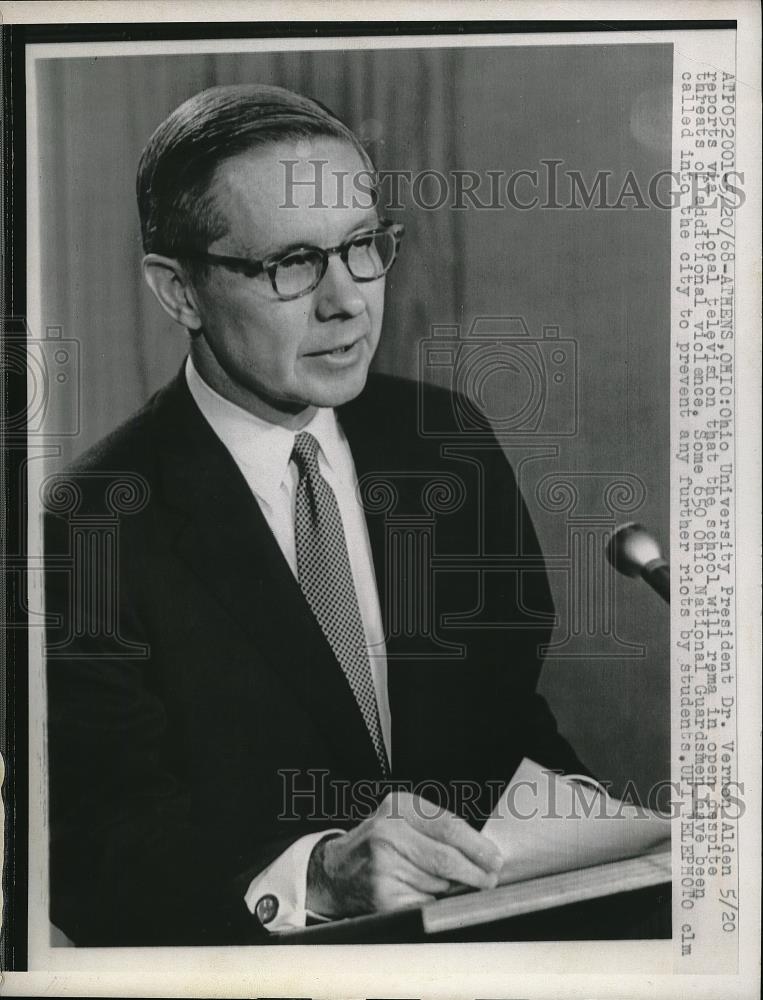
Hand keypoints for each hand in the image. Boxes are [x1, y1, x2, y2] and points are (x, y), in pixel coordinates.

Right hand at [306, 791, 502, 917]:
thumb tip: (482, 853)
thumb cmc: (379, 843)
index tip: (495, 858)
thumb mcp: (403, 819)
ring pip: (438, 883)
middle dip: (475, 872)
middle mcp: (387, 833)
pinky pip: (424, 903)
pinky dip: (434, 902)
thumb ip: (437, 828)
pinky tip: (428, 895)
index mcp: (398, 807)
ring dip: (452, 889)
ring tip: (448, 884)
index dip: (477, 845)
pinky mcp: (382, 897)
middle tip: (490, 878)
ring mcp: (383, 867)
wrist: (336, 871)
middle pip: (446, 858)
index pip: (447, 826)